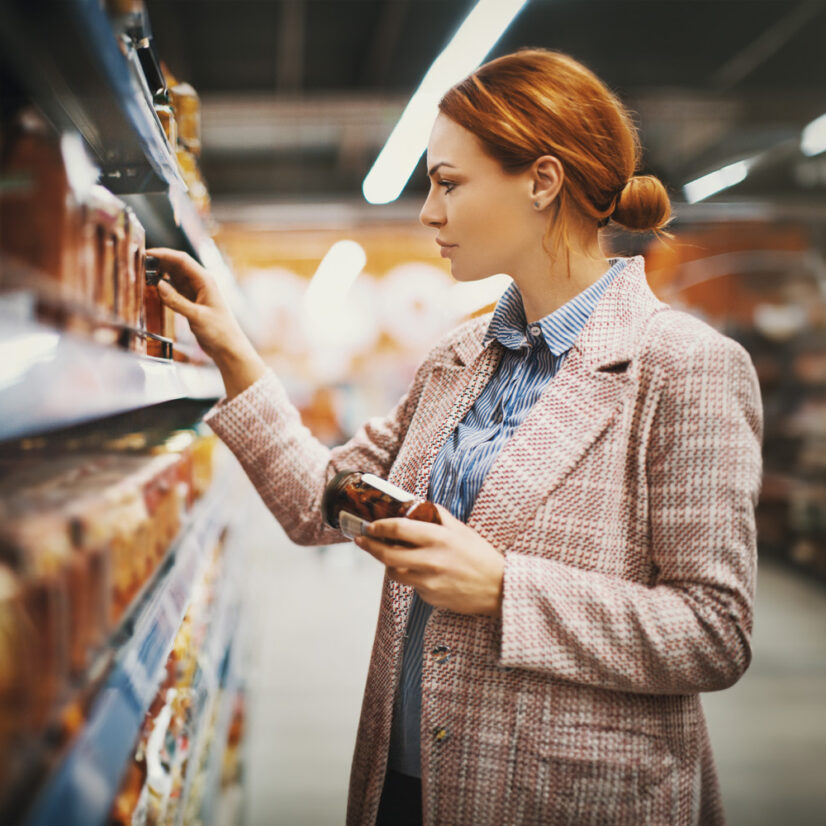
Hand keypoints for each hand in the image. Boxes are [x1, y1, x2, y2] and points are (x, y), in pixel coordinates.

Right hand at [146, 248, 266, 397]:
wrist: (228, 348)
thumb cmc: (220, 332)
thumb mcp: (197, 316)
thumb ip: (176, 301)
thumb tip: (158, 285)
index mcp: (205, 280)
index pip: (182, 260)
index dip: (163, 254)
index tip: (146, 254)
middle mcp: (200, 283)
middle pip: (176, 265)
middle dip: (159, 262)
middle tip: (140, 263)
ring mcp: (196, 292)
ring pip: (174, 276)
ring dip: (160, 273)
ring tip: (143, 274)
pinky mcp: (191, 302)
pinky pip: (174, 289)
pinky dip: (164, 287)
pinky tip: (153, 288)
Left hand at [354, 505, 504, 616]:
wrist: (498, 588)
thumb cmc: (480, 556)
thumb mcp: (461, 529)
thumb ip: (437, 515)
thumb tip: (416, 505)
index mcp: (438, 538)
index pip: (398, 529)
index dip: (379, 526)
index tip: (370, 525)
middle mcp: (430, 560)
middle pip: (387, 554)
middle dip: (369, 546)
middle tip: (362, 540)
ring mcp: (428, 582)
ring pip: (394, 572)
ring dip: (387, 563)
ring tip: (390, 554)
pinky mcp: (429, 597)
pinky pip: (410, 585)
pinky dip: (410, 577)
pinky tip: (421, 572)